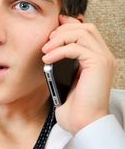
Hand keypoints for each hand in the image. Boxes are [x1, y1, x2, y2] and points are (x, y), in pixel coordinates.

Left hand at [42, 15, 115, 134]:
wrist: (83, 123)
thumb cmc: (74, 104)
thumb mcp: (66, 76)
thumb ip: (64, 60)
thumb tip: (51, 46)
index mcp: (97, 57)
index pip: (86, 30)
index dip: (68, 25)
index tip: (51, 29)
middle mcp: (104, 55)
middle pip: (85, 27)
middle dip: (62, 30)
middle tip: (47, 42)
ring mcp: (103, 59)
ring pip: (82, 33)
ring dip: (59, 38)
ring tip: (45, 50)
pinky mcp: (99, 64)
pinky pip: (76, 48)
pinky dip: (58, 51)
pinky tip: (47, 59)